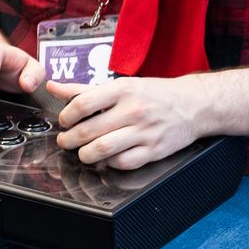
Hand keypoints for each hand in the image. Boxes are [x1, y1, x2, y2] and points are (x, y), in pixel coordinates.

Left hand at [50, 76, 207, 169]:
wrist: (194, 104)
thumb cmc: (154, 94)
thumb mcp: (121, 85)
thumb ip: (84, 89)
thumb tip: (53, 87)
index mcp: (123, 90)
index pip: (84, 104)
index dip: (66, 116)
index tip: (64, 122)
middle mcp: (134, 110)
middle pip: (89, 130)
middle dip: (69, 140)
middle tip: (65, 141)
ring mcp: (144, 132)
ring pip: (103, 150)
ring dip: (85, 154)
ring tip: (81, 152)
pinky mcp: (154, 150)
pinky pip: (123, 163)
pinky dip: (109, 163)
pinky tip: (106, 158)